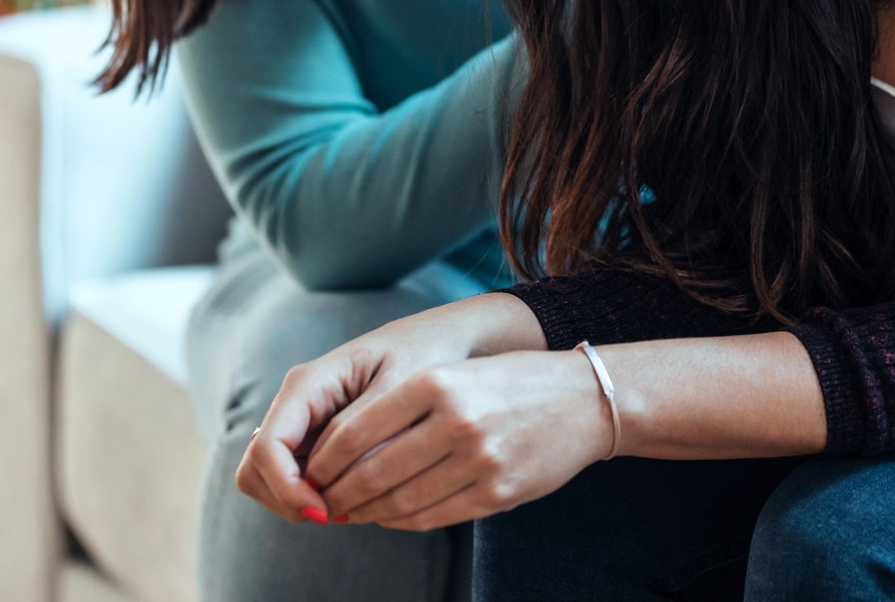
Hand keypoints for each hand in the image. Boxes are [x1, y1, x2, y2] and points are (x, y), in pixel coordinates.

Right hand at [234, 303, 503, 524]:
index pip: (267, 447)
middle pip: (257, 469)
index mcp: (308, 383)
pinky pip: (299, 478)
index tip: (324, 511)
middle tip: (335, 513)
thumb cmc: (424, 353)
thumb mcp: (402, 386)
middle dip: (287, 499)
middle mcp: (297, 403)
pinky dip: (316, 497)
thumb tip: (328, 482)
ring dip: (299, 501)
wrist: (441, 338)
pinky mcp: (319, 438)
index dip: (286, 488)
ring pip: (270, 479)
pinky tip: (356, 496)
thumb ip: (363, 432)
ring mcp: (304, 422)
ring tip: (348, 505)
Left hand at [297, 350, 613, 531]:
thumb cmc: (509, 383)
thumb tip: (339, 450)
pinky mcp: (498, 493)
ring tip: (350, 512)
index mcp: (437, 381)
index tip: (310, 471)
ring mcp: (479, 461)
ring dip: (365, 512)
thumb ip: (402, 406)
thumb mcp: (454, 372)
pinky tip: (388, 516)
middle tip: (321, 500)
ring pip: (399, 501)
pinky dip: (400, 521)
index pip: (356, 430)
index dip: (323, 460)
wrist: (584, 401)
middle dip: (337, 493)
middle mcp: (456, 420)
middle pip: (372, 471)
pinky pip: (432, 517)